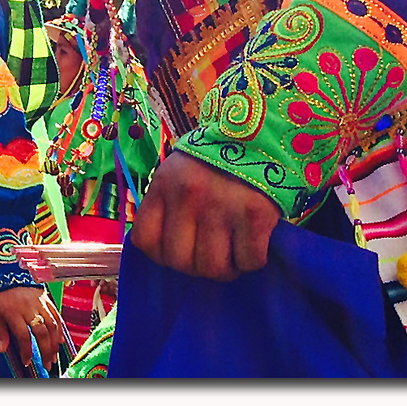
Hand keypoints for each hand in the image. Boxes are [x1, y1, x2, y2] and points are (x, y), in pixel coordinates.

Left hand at [0, 285, 62, 376]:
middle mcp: (29, 308)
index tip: (27, 361)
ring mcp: (40, 303)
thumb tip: (2, 349)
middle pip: (42, 333)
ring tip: (54, 356)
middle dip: (46, 351)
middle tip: (47, 364)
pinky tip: (61, 340)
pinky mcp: (46, 299)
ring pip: (52, 326)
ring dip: (55, 343)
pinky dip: (60, 329)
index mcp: (14, 312)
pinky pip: (56, 315)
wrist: (7, 270)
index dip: (26, 351)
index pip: (24, 336)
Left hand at [129, 149, 280, 281]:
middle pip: (180, 261)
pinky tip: (251, 244)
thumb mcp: (176, 174)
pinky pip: (249, 261)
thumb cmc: (214, 163)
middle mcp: (189, 195)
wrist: (261, 136)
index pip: (145, 240)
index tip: (178, 249)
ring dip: (224, 269)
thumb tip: (164, 251)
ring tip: (231, 253)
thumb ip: (167, 206)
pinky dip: (251, 261)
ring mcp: (222, 206)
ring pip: (213, 268)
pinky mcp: (256, 215)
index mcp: (164, 184)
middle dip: (195, 266)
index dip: (161, 255)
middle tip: (208, 255)